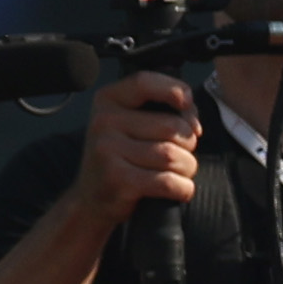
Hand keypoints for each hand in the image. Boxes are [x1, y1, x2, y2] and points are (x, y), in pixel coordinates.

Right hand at [73, 71, 199, 216]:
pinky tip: (178, 190)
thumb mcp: (128, 124)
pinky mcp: (118, 180)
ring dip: (187, 168)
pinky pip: (168, 182)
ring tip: (179, 173)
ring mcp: (107, 151)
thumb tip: (192, 120)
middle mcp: (103, 122)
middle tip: (181, 154)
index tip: (187, 106)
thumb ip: (158, 110)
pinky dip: (183, 188)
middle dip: (189, 143)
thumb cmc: (120, 159)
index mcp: (107, 100)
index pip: (145, 82)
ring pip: (172, 155)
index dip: (175, 90)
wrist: (90, 201)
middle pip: (171, 125)